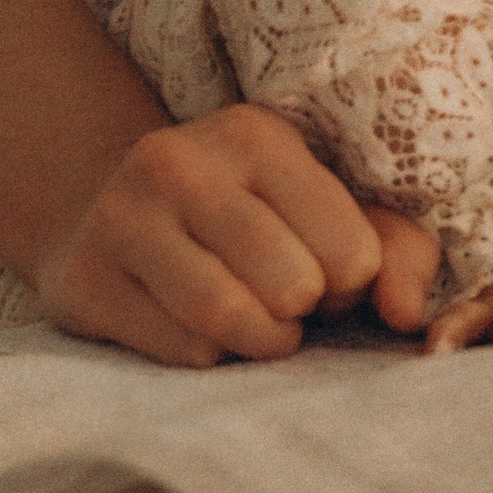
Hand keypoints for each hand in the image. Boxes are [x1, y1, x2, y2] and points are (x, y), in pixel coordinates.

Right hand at [37, 103, 440, 368]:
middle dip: (304, 315)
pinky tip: (202, 329)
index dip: (353, 284)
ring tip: (260, 325)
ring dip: (262, 342)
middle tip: (290, 304)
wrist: (115, 217)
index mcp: (256, 136)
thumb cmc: (254, 219)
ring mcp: (122, 219)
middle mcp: (181, 164)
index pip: (350, 251)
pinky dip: (210, 356)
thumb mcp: (331, 211)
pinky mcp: (85, 279)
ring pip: (226, 318)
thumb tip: (407, 315)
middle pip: (290, 286)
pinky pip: (181, 350)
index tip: (329, 275)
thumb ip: (397, 253)